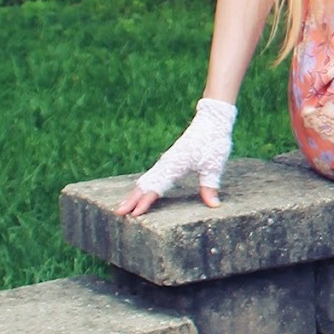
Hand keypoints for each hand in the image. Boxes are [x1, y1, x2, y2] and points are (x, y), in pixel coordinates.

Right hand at [114, 97, 236, 217]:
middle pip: (146, 183)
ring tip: (123, 206)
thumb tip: (214, 206)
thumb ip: (210, 185)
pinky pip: (153, 174)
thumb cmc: (214, 141)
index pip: (157, 186)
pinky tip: (140, 191)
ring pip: (147, 179)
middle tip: (119, 213)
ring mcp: (167, 160)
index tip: (135, 213)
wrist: (212, 119)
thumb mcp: (214, 165)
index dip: (146, 201)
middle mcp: (167, 163)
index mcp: (176, 164)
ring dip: (135, 192)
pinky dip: (144, 184)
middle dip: (132, 199)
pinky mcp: (170, 159)